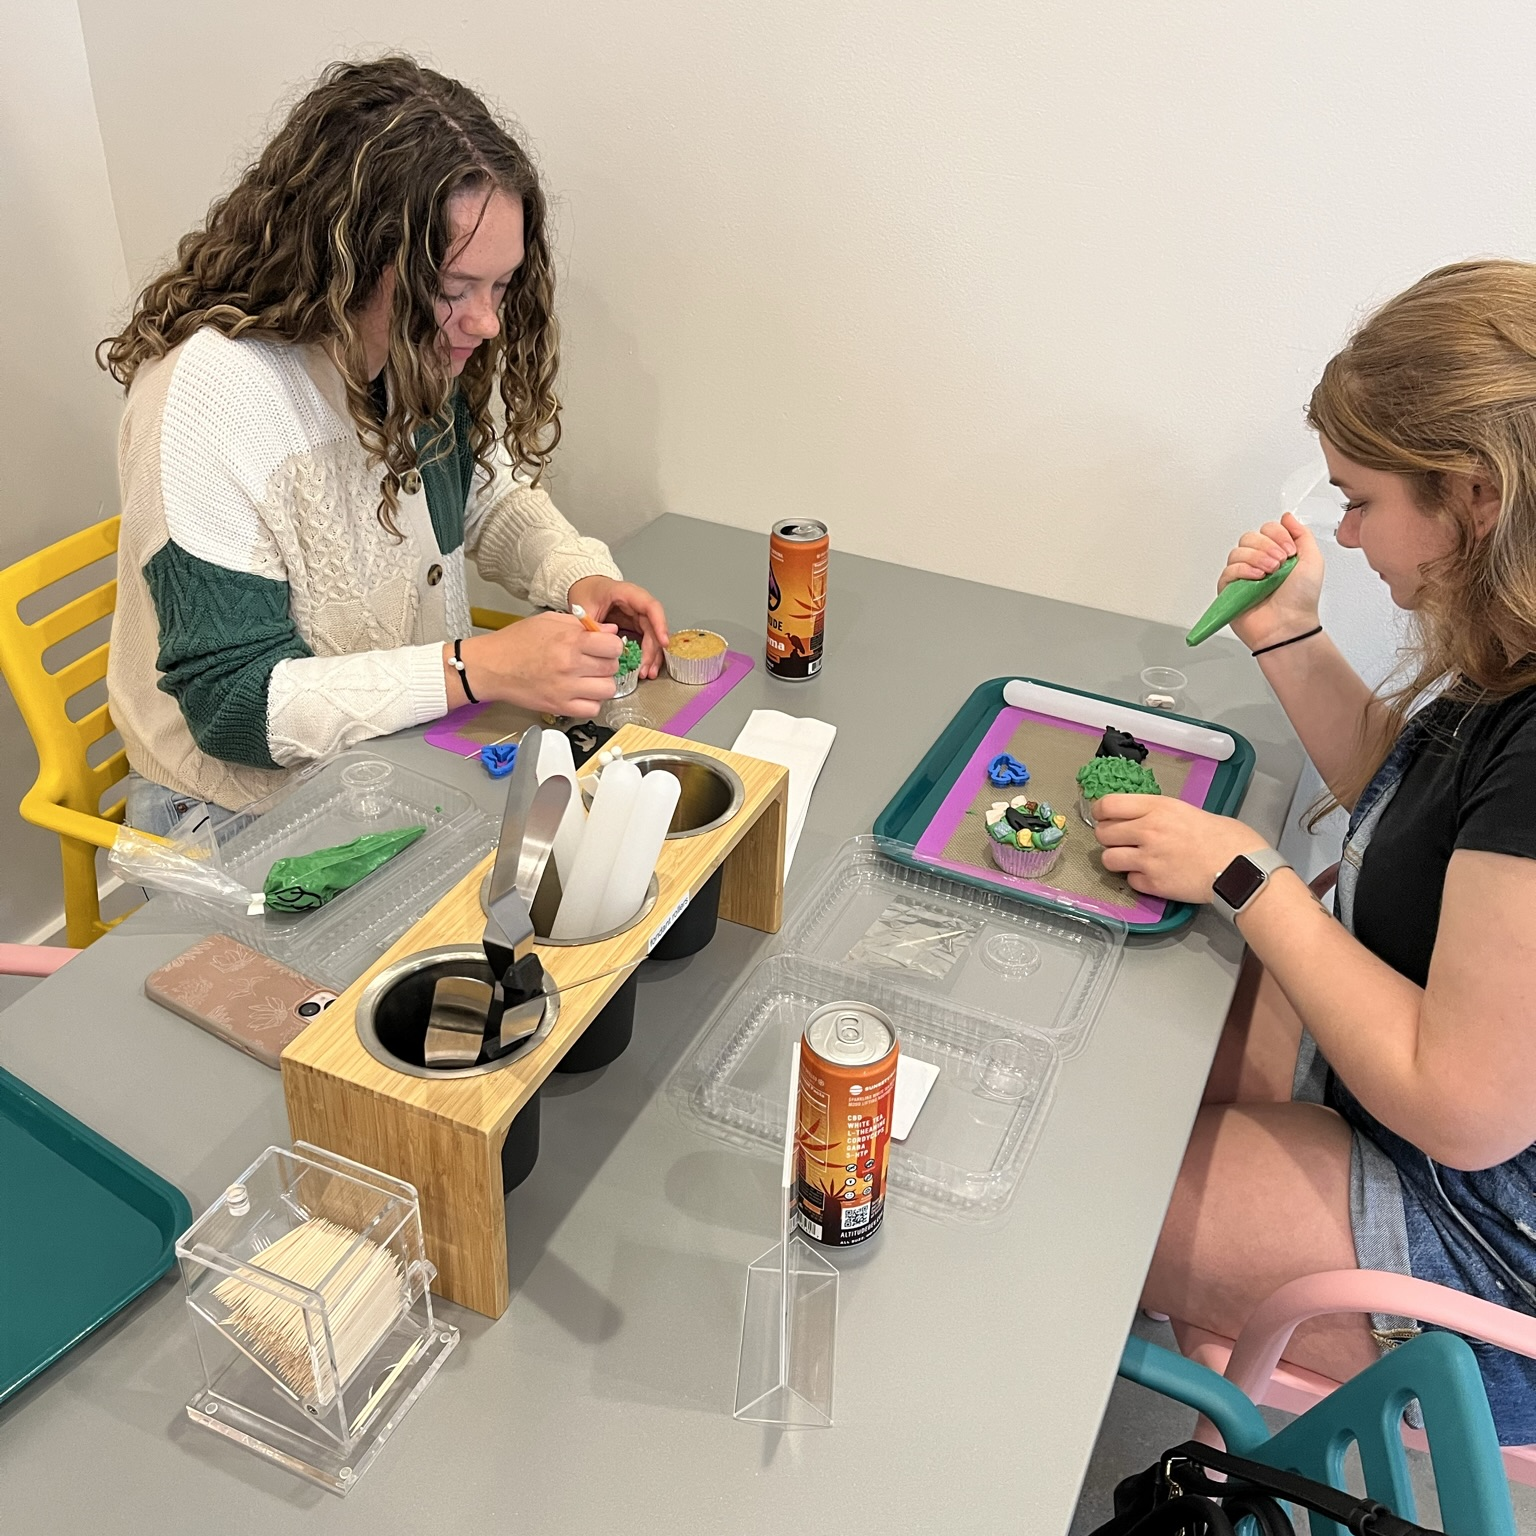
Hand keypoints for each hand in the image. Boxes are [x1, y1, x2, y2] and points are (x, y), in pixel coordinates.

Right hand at [447, 612, 621, 718]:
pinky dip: (591, 702)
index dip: (611, 645)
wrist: (491, 666)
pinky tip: (580, 692)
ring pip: (607, 690)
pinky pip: (592, 709)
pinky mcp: (560, 707)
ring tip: (588, 677)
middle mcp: (570, 666)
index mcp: (569, 641)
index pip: (613, 646)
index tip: (604, 646)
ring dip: (601, 683)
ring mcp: (566, 689)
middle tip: (593, 660)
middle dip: (606, 662)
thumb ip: (582, 625)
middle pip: (612, 667)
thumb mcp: (549, 621)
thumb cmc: (516, 642)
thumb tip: (611, 631)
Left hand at [568, 575, 670, 677]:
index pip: (651, 607)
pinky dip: (646, 655)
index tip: (663, 642)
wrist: (584, 588)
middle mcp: (638, 605)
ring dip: (652, 656)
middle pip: (653, 627)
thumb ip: (592, 625)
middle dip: (653, 650)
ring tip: (647, 673)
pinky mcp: (637, 626)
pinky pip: (646, 641)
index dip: (659, 624)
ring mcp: (639, 616)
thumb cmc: (587, 592)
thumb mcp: (585, 607)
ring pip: (653, 637)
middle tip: (645, 668)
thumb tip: (602, 643)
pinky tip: (645, 669)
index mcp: (628, 593)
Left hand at [1093, 795, 1267, 903]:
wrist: (1241, 869)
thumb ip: (1162, 814)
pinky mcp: (1153, 884)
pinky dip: (1137, 880)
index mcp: (1158, 807)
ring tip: (1131, 859)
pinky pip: (1129, 881)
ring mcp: (1148, 858)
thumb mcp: (1191, 811)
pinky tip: (1152, 875)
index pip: (1108, 805)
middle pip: (1102, 833)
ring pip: (1108, 859)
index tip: (1102, 816)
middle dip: (1108, 837)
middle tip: (1119, 840)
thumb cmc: (1228, 840)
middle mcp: (1148, 830)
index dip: (1100, 812)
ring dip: (1116, 859)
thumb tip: (1145, 818)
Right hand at [1218, 511, 1324, 650]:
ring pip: (1238, 551)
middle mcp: (1258, 562)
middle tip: (1279, 563)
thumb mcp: (1313, 559)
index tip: (1289, 551)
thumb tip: (1287, 517)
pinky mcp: (1229, 589)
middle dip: (1267, 546)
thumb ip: (1302, 534)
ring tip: (1269, 573)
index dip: (1278, 535)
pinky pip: (1229, 569)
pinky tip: (1257, 579)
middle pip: (1250, 537)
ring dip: (1257, 558)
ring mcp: (1243, 576)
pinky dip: (1243, 570)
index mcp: (1276, 553)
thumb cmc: (1301, 599)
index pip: (1267, 529)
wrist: (1290, 624)